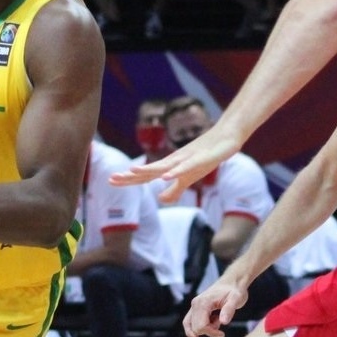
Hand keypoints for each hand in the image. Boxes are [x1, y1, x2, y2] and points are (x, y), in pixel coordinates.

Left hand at [110, 122, 242, 202]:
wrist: (225, 137)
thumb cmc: (205, 156)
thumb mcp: (188, 178)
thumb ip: (174, 190)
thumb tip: (160, 199)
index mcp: (169, 167)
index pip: (145, 176)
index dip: (129, 179)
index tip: (111, 181)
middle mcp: (173, 162)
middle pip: (149, 170)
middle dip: (130, 176)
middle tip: (111, 179)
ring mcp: (186, 159)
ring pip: (163, 167)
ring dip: (147, 170)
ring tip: (131, 172)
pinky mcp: (200, 159)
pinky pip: (186, 167)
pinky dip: (175, 172)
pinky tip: (165, 176)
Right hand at [183, 273, 249, 336]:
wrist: (232, 282)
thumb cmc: (234, 290)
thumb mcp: (236, 300)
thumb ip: (229, 310)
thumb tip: (223, 322)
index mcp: (203, 303)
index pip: (201, 326)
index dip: (211, 332)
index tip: (222, 333)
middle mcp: (195, 304)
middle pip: (195, 328)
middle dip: (208, 331)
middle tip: (220, 323)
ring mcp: (194, 306)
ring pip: (190, 326)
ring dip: (204, 329)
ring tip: (216, 321)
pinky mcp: (196, 308)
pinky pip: (190, 322)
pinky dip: (199, 327)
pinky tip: (211, 323)